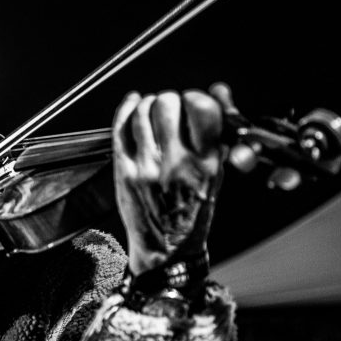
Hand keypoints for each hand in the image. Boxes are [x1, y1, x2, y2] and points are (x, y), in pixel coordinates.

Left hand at [111, 83, 234, 275]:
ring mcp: (147, 167)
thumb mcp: (217, 175)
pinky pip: (120, 128)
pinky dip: (126, 108)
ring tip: (152, 110)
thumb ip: (217, 134)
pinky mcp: (124, 171)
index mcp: (206, 164)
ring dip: (148, 104)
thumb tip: (219, 91)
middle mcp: (177, 164)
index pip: (203, 109)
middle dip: (169, 100)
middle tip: (170, 109)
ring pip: (142, 112)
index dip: (196, 98)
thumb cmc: (193, 212)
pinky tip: (133, 104)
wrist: (167, 250)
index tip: (192, 103)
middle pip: (168, 104)